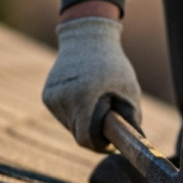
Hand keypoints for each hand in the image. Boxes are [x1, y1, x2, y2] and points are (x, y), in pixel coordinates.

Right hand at [41, 16, 142, 151]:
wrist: (86, 38)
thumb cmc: (112, 64)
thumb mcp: (129, 90)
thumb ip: (132, 118)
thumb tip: (136, 141)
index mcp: (83, 98)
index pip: (86, 139)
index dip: (99, 145)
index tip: (110, 142)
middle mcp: (63, 99)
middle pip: (78, 134)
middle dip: (93, 132)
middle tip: (107, 119)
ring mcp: (52, 98)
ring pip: (70, 125)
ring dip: (83, 121)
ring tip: (95, 101)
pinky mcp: (47, 95)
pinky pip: (63, 115)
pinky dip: (74, 112)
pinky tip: (83, 94)